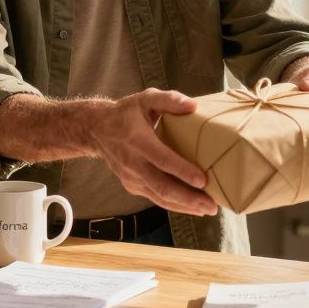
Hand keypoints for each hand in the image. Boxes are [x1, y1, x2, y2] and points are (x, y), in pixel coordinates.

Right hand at [85, 88, 218, 216]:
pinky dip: (174, 205)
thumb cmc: (126, 113)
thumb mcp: (145, 98)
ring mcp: (131, 177)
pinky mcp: (132, 185)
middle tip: (211, 205)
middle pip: (162, 186)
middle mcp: (133, 163)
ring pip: (159, 197)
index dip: (182, 171)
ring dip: (184, 206)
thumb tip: (193, 106)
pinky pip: (154, 198)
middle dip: (188, 198)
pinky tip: (191, 207)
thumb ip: (169, 99)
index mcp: (138, 140)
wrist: (96, 130)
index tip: (203, 180)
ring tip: (207, 209)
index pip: (162, 159)